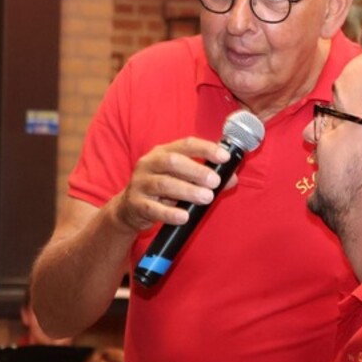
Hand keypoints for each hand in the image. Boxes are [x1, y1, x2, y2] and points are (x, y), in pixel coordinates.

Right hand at [108, 136, 234, 233]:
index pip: (185, 144)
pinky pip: (153, 208)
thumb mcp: (182, 180)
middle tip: (215, 181)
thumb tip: (232, 178)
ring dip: (187, 190)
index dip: (206, 149)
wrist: (129, 208)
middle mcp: (149, 164)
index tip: (224, 157)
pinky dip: (170, 213)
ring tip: (206, 198)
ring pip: (163, 184)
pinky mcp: (135, 204)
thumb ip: (206, 177)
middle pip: (173, 162)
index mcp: (162, 152)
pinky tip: (184, 216)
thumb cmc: (162, 190)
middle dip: (196, 171)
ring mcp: (140, 183)